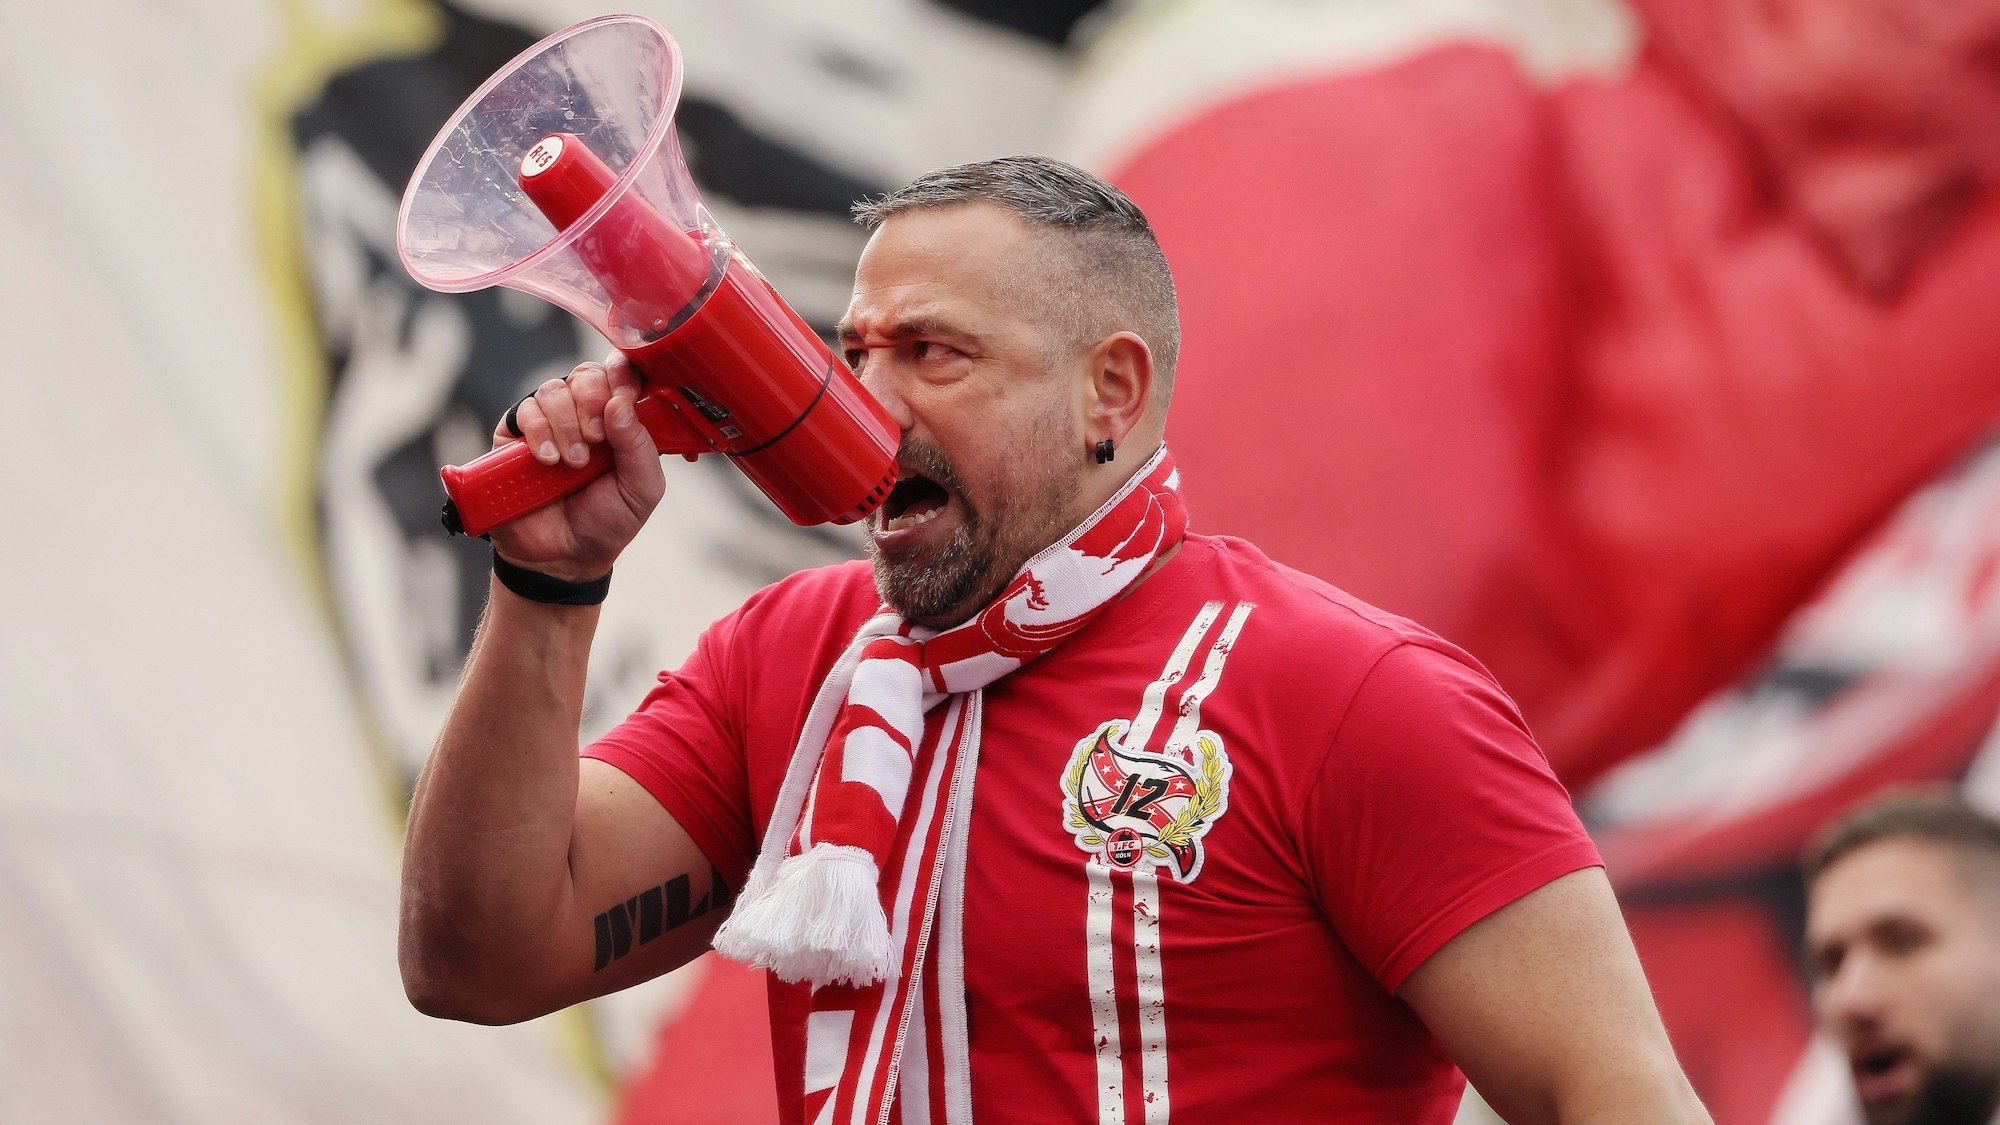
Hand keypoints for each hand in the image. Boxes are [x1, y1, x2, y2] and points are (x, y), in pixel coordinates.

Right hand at [486, 355, 665, 581]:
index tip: (625, 395)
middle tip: (597, 439)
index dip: (624, 376)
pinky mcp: (515, 437)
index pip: (623, 375)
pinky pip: (525, 410)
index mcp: (621, 422)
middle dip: (594, 402)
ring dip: (567, 423)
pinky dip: (539, 431)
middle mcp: (585, 415)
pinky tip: (548, 461)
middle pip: (588, 374)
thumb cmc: (606, 522)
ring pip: (555, 389)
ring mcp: (550, 423)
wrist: (563, 558)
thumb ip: (640, 447)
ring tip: (573, 462)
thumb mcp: (641, 490)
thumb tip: (620, 403)